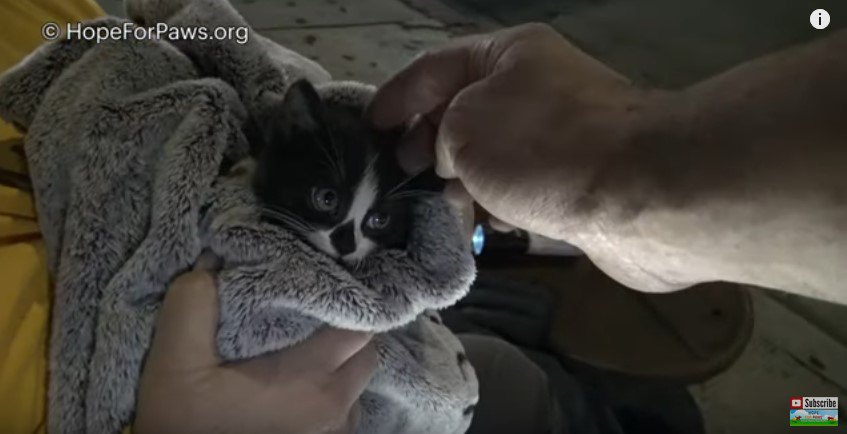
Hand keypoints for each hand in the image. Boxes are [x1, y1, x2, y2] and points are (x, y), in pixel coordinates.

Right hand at [135, 270, 377, 433]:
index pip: (360, 326)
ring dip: (340, 364)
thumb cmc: (182, 425)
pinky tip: (299, 386)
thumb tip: (210, 263)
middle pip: (366, 352)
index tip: (319, 285)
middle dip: (346, 330)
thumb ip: (192, 305)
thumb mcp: (173, 363)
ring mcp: (333, 433)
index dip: (345, 301)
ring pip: (359, 383)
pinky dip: (332, 392)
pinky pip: (346, 410)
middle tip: (310, 315)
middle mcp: (336, 408)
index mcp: (312, 379)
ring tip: (304, 350)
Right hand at [369, 23, 655, 247]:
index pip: (434, 66)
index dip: (396, 96)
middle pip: (463, 109)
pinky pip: (520, 186)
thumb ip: (441, 138)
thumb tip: (454, 163)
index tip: (368, 130)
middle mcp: (534, 87)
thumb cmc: (543, 149)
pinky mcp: (575, 179)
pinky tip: (478, 225)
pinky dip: (495, 203)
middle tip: (396, 176)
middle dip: (425, 141)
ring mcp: (558, 135)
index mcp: (507, 55)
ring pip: (491, 153)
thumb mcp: (465, 129)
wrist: (642, 195)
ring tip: (429, 207)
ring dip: (459, 179)